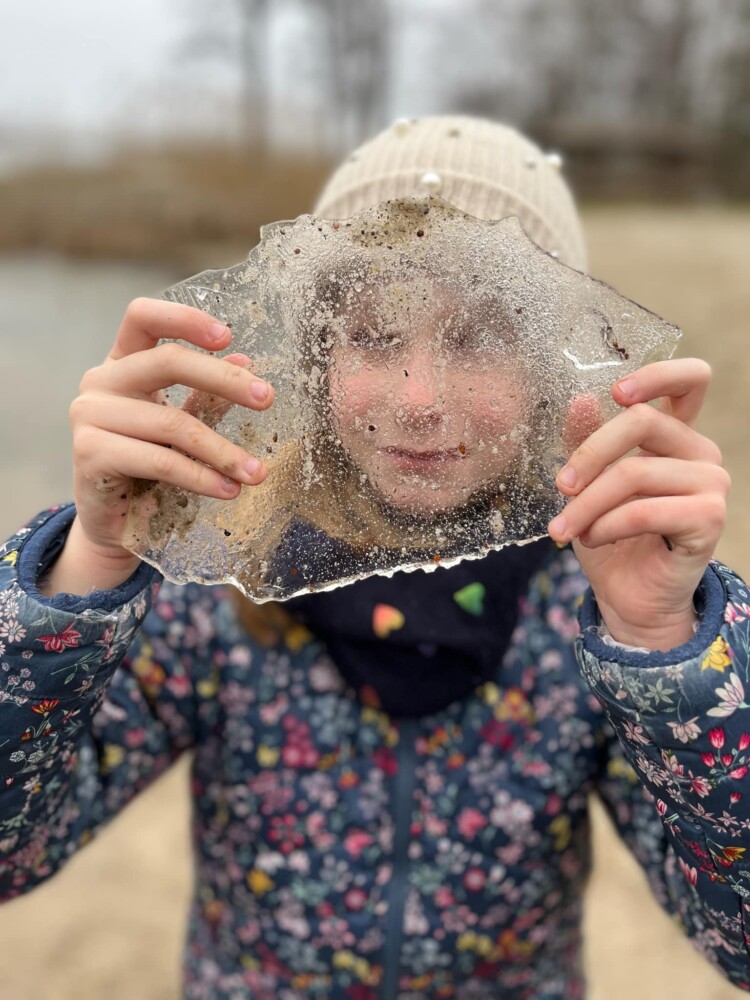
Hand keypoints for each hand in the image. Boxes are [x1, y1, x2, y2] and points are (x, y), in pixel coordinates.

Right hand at [42, 298, 273, 595]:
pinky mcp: (90, 454)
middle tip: (268, 399)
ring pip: (172, 423)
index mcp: (120, 362)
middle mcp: (99, 381)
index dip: (184, 319)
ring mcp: (89, 415)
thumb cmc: (149, 465)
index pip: (142, 317)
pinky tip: (228, 489)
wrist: (116, 522)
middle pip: (167, 361)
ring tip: (256, 472)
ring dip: (223, 451)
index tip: (227, 337)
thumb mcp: (179, 423)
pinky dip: (201, 477)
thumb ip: (205, 393)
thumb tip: (246, 357)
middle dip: (224, 379)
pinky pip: (160, 460)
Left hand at [548, 359, 729, 650]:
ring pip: (634, 473)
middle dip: (589, 454)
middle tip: (559, 486)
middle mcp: (700, 453)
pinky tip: (591, 540)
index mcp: (675, 435)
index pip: (691, 380)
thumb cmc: (608, 535)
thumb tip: (581, 399)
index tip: (615, 393)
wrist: (627, 596)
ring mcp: (711, 484)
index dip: (657, 375)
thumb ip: (584, 442)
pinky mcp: (709, 519)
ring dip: (587, 504)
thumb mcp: (586, 484)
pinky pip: (645, 510)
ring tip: (566, 528)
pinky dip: (606, 525)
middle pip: (643, 421)